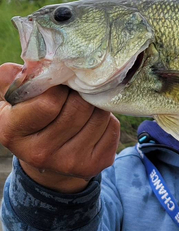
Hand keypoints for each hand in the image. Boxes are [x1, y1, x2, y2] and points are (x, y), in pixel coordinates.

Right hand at [0, 63, 119, 192]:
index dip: (59, 88)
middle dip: (82, 93)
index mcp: (13, 132)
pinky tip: (93, 122)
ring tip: (84, 105)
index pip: (49, 103)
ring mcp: (68, 163)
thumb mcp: (13, 96)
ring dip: (96, 105)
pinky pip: (113, 128)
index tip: (58, 86)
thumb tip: (36, 65)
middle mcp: (39, 153)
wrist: (45, 154)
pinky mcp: (93, 166)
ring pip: (100, 116)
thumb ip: (14, 78)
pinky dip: (108, 120)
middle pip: (80, 107)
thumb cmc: (30, 114)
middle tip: (76, 92)